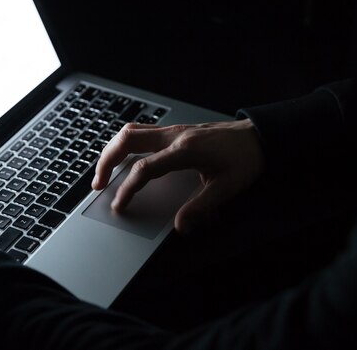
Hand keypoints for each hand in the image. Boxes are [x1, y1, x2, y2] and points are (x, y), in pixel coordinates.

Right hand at [92, 119, 264, 233]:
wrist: (258, 136)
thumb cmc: (244, 160)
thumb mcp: (227, 188)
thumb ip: (201, 208)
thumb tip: (180, 227)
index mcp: (184, 151)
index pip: (144, 169)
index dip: (127, 189)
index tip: (119, 205)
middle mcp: (174, 136)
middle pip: (127, 141)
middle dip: (106, 162)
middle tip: (98, 184)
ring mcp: (173, 130)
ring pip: (131, 131)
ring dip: (112, 149)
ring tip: (105, 170)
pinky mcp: (176, 129)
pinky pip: (142, 129)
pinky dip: (126, 141)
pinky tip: (126, 155)